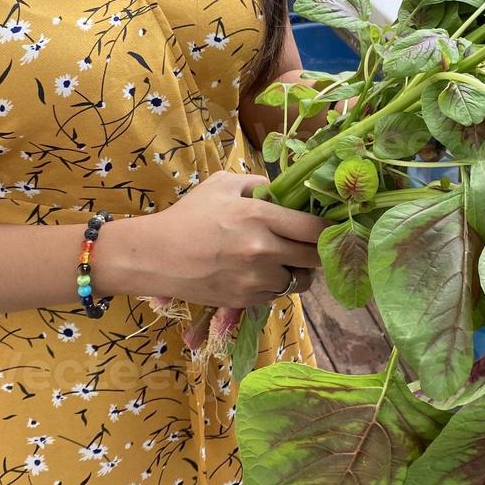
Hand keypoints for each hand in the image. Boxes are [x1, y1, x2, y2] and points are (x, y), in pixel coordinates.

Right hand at [102, 172, 326, 307]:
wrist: (155, 257)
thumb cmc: (189, 216)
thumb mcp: (222, 185)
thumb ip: (259, 183)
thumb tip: (286, 191)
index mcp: (259, 216)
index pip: (315, 228)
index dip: (329, 227)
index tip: (329, 224)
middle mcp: (263, 250)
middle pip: (315, 257)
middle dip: (318, 250)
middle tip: (310, 243)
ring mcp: (256, 279)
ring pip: (300, 280)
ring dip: (298, 270)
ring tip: (282, 258)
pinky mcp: (247, 301)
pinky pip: (279, 294)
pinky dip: (277, 285)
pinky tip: (260, 272)